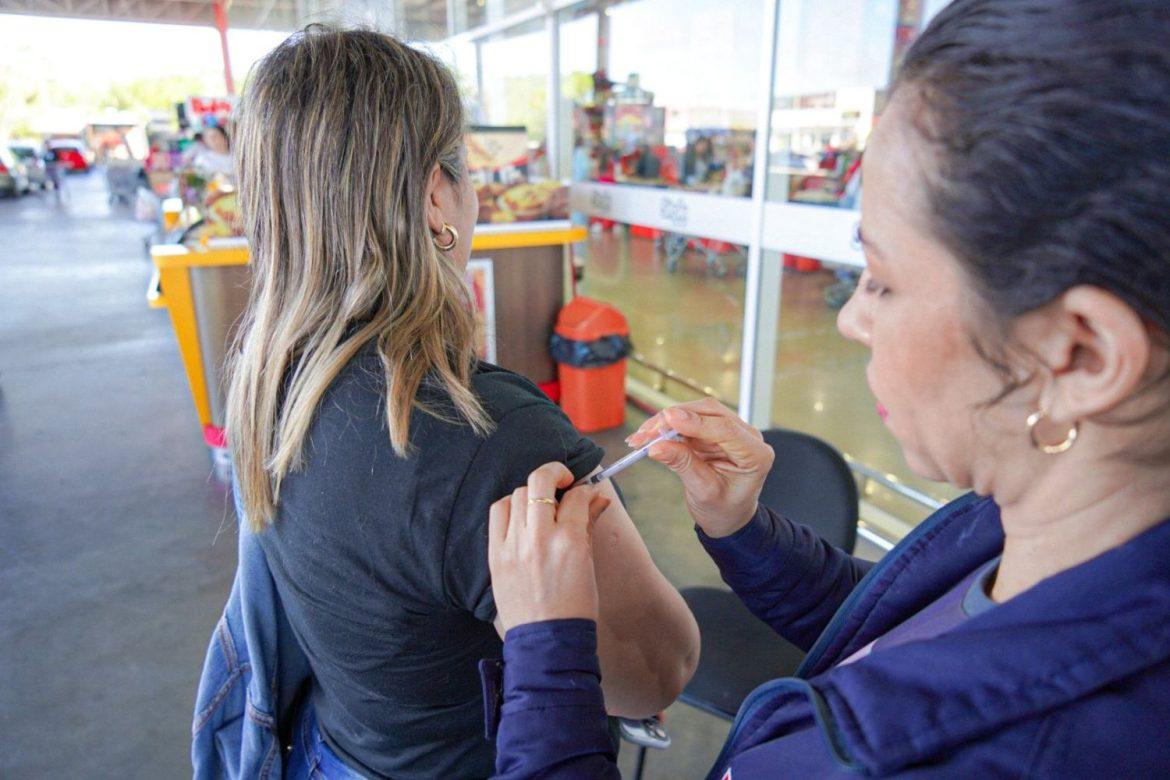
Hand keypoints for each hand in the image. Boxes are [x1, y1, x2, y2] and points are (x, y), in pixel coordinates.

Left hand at [489, 462, 611, 633]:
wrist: (548, 641)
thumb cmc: (575, 606)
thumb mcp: (588, 564)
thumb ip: (589, 525)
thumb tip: (597, 498)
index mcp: (569, 542)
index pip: (576, 496)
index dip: (583, 490)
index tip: (584, 494)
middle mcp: (539, 538)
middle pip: (540, 481)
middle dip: (555, 472)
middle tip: (563, 479)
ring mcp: (513, 545)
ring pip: (518, 494)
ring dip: (532, 493)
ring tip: (540, 505)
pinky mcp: (495, 554)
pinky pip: (498, 513)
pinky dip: (510, 507)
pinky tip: (520, 516)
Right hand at [627, 398, 773, 537]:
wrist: (727, 518)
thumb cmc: (724, 510)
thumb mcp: (704, 491)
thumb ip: (683, 465)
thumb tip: (657, 446)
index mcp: (756, 454)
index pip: (726, 429)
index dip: (696, 422)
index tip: (670, 420)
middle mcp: (745, 437)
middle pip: (709, 413)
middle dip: (675, 419)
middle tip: (648, 432)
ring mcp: (728, 432)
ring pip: (695, 413)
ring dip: (666, 422)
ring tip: (642, 437)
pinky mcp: (712, 432)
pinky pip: (687, 422)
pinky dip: (667, 428)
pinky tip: (649, 435)